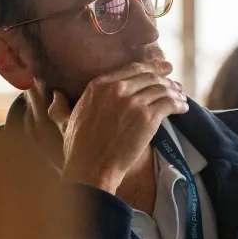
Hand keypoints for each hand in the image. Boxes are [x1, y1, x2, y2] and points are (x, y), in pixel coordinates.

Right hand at [42, 60, 187, 194]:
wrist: (91, 169)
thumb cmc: (78, 149)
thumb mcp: (64, 122)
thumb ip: (60, 106)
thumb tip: (54, 95)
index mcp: (98, 85)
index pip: (131, 69)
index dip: (149, 68)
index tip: (160, 70)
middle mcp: (116, 89)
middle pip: (149, 76)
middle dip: (164, 78)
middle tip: (175, 83)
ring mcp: (133, 102)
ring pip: (162, 88)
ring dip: (174, 91)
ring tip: (181, 97)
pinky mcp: (148, 117)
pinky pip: (169, 102)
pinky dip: (179, 103)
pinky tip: (183, 107)